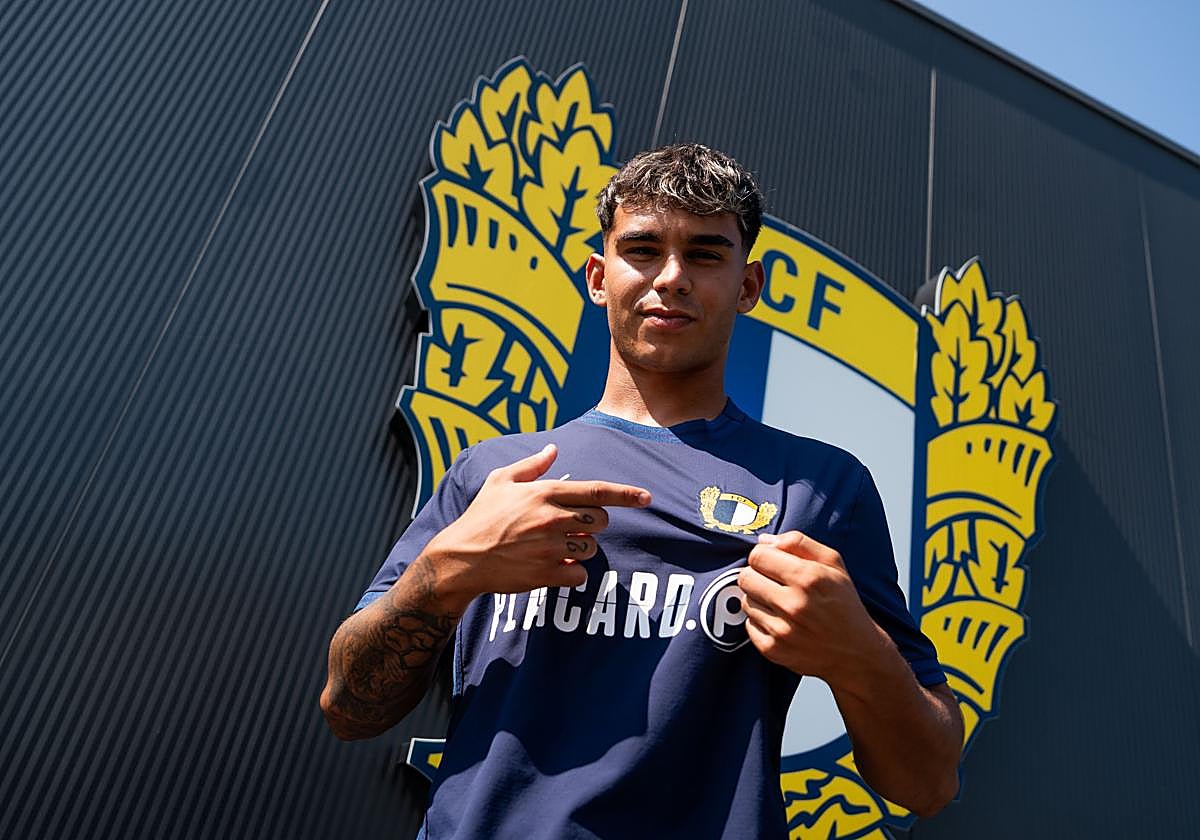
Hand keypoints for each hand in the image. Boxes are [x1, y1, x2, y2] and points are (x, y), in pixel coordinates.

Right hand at [424, 444, 650, 607]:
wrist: (460, 559)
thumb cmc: (480, 517)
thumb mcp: (500, 481)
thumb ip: (531, 465)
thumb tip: (553, 449)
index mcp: (544, 493)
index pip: (597, 490)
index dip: (626, 494)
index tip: (647, 497)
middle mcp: (551, 518)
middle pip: (600, 521)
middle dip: (593, 524)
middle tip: (570, 527)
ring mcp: (550, 547)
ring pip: (591, 549)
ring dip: (579, 549)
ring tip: (552, 547)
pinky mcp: (547, 573)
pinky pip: (579, 574)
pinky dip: (571, 573)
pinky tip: (551, 567)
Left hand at [738, 531, 882, 686]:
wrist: (856, 653)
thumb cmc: (844, 603)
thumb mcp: (833, 564)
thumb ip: (798, 543)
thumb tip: (763, 541)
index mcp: (809, 578)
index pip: (757, 556)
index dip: (763, 556)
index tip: (772, 562)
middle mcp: (794, 604)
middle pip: (745, 577)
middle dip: (756, 575)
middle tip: (774, 583)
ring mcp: (782, 630)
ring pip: (745, 601)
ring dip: (759, 600)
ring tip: (781, 604)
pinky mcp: (773, 650)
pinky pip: (748, 625)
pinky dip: (760, 622)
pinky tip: (781, 622)